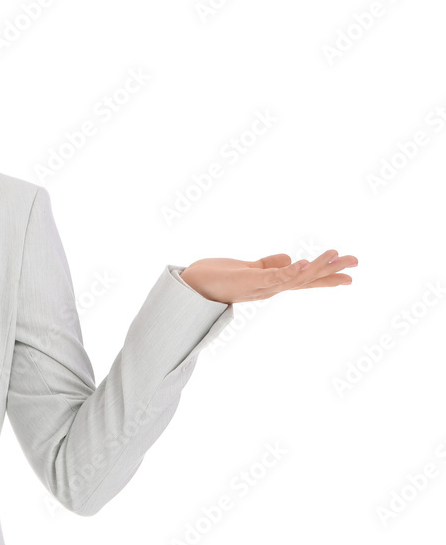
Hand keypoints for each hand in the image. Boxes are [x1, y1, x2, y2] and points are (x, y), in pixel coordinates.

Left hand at [179, 250, 357, 304]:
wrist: (189, 288)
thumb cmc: (215, 278)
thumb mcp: (247, 269)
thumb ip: (268, 265)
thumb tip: (289, 258)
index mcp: (271, 284)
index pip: (304, 280)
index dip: (326, 277)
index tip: (350, 275)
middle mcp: (269, 289)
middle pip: (305, 280)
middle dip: (330, 272)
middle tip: (356, 262)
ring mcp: (259, 287)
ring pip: (293, 279)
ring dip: (315, 268)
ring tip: (335, 256)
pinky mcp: (246, 283)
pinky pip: (271, 278)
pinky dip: (287, 271)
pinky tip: (300, 263)